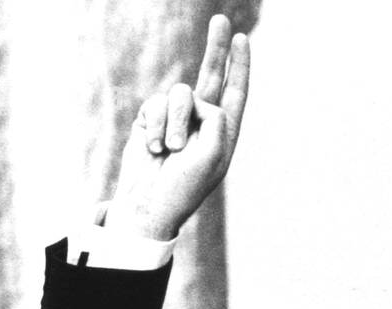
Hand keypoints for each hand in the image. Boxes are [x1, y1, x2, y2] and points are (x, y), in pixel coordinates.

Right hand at [105, 14, 250, 240]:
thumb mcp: (212, 155)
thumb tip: (200, 98)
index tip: (243, 39)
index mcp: (224, 134)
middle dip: (216, 49)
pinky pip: (154, 105)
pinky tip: (152, 149)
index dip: (239, 67)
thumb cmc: (184, 187)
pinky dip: (152, 125)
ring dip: (173, 120)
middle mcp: (203, 124)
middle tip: (221, 20)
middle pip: (210, 77)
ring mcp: (176, 121)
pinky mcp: (151, 122)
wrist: (148, 204)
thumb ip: (216, 119)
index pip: (235, 93)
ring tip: (169, 149)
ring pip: (178, 94)